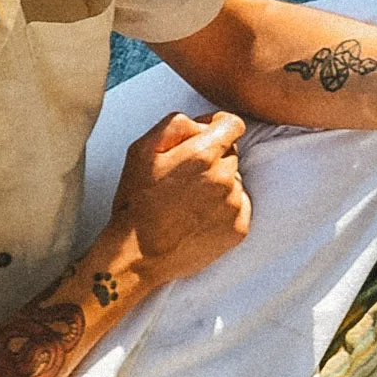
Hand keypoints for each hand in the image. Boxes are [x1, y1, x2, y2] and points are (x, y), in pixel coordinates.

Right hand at [108, 109, 249, 284]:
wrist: (139, 253)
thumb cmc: (137, 202)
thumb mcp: (141, 150)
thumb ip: (176, 125)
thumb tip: (203, 123)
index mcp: (203, 154)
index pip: (234, 124)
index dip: (218, 128)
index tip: (205, 139)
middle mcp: (225, 177)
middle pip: (231, 154)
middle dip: (212, 160)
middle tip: (185, 179)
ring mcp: (234, 204)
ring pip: (234, 181)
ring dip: (218, 186)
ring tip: (189, 202)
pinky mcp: (239, 228)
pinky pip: (239, 207)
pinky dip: (224, 209)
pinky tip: (199, 218)